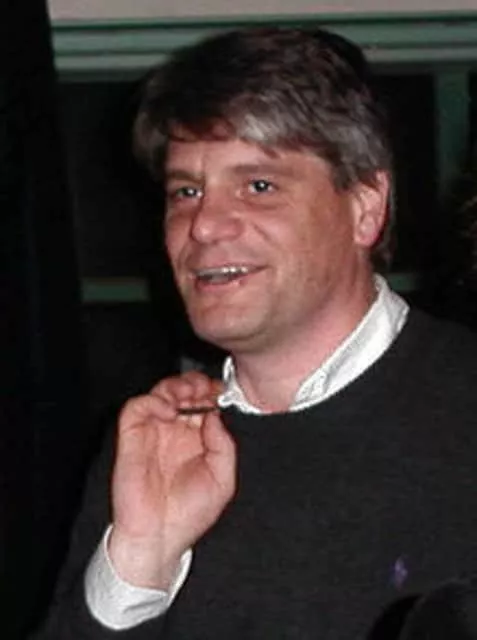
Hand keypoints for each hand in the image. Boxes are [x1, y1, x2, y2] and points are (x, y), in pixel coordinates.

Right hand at [108, 371, 235, 589]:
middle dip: (193, 383)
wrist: (160, 538)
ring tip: (186, 396)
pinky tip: (168, 410)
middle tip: (202, 388)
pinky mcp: (131, 437)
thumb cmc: (189, 514)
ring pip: (159, 393)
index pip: (201, 403)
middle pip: (181, 392)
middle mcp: (174, 432)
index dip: (210, 392)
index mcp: (196, 439)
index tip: (218, 390)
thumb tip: (215, 416)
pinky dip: (151, 400)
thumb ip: (223, 445)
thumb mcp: (223, 480)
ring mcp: (152, 433)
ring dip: (174, 387)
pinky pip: (136, 407)